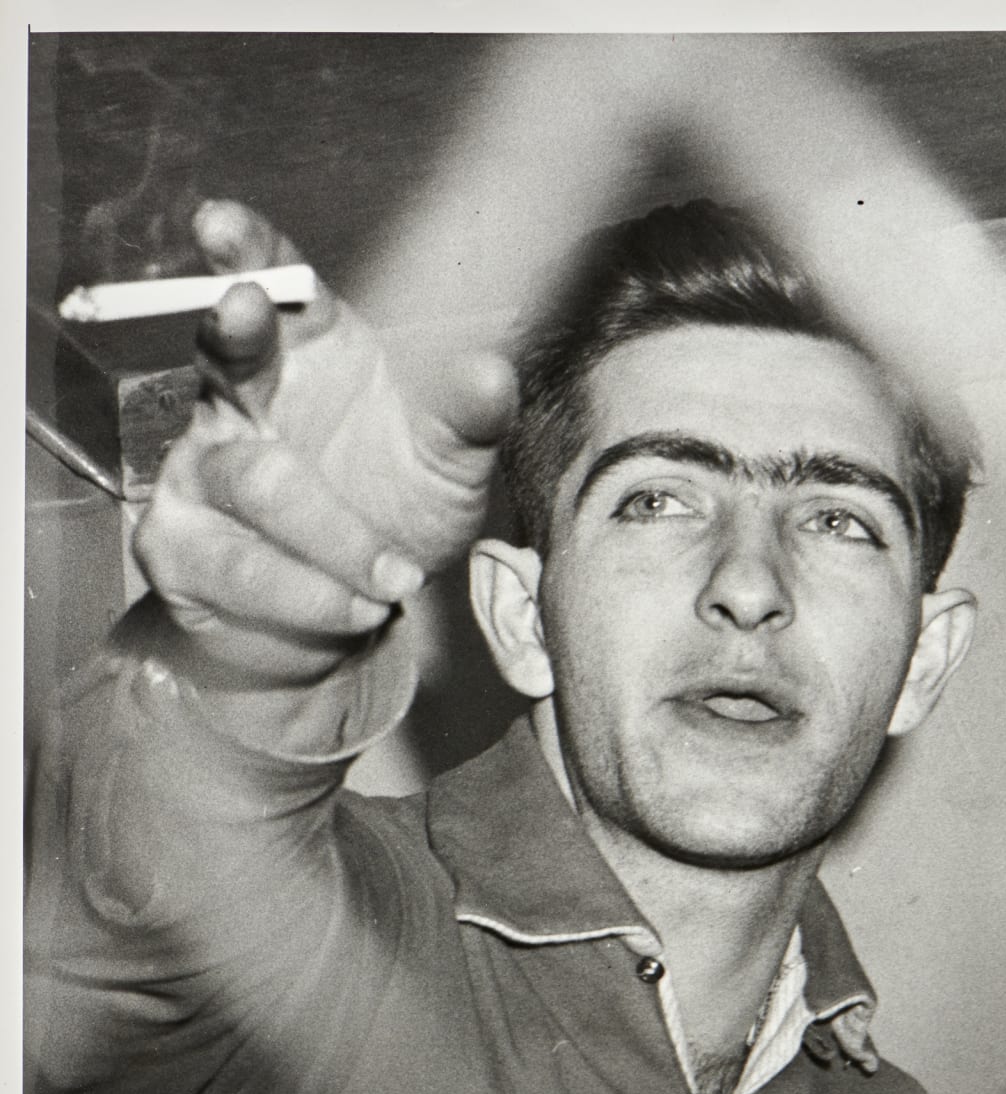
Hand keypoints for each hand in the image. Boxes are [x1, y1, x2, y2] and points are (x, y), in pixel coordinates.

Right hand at [134, 200, 517, 687]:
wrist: (347, 620)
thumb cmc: (393, 516)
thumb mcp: (446, 472)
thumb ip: (465, 424)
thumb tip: (490, 372)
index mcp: (304, 355)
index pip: (274, 286)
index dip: (247, 250)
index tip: (223, 225)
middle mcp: (242, 400)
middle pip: (224, 351)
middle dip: (233, 329)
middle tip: (244, 307)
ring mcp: (199, 471)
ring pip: (257, 479)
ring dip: (336, 536)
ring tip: (397, 578)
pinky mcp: (178, 548)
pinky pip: (239, 565)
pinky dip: (307, 594)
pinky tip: (354, 608)